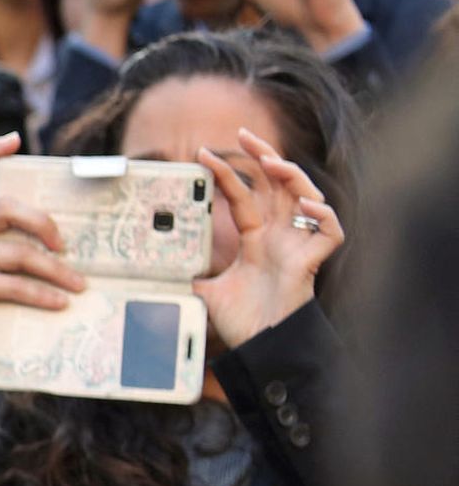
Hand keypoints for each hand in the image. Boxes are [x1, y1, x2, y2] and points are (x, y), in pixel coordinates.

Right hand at [0, 132, 85, 310]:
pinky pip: (14, 285)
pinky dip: (42, 294)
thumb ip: (3, 248)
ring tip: (79, 285)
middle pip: (5, 207)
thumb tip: (58, 249)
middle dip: (43, 222)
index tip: (14, 139)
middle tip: (64, 244)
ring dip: (55, 270)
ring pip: (17, 252)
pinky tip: (60, 303)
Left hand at [194, 128, 343, 347]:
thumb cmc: (241, 322)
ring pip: (307, 199)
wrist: (260, 349)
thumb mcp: (205, 291)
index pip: (244, 196)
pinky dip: (324, 217)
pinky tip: (306, 208)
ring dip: (294, 178)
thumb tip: (154, 268)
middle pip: (279, 186)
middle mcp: (278, 238)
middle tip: (244, 135)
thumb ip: (188, 275)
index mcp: (255, 240)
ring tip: (273, 164)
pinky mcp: (313, 264)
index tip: (202, 154)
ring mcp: (297, 248)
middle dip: (266, 157)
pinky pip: (331, 233)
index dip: (228, 174)